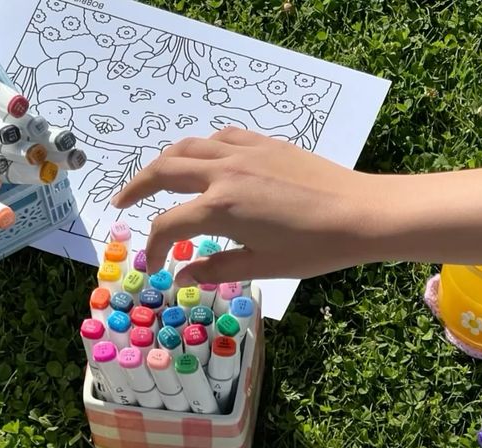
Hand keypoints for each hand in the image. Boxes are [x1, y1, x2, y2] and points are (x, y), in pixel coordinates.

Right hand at [112, 128, 379, 283]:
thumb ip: (216, 268)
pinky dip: (200, 149)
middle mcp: (224, 173)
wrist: (361, 212)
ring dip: (163, 162)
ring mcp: (244, 152)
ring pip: (188, 147)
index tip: (155, 266)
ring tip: (152, 179)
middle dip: (136, 188)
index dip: (154, 248)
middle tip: (120, 203)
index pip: (168, 226)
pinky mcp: (263, 144)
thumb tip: (181, 275)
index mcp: (220, 208)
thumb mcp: (262, 266)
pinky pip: (219, 138)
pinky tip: (202, 161)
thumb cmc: (314, 247)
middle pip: (163, 172)